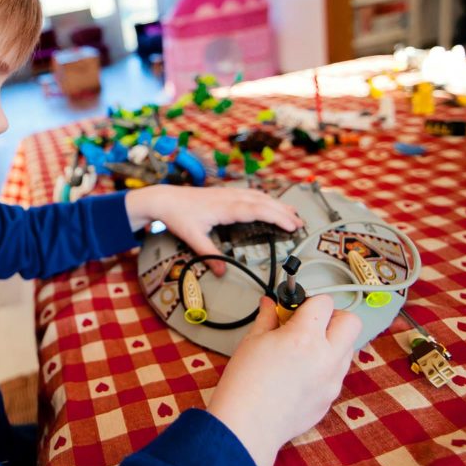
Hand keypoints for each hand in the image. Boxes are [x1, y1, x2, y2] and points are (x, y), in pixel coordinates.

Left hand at [124, 184, 303, 274]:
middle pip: (262, 202)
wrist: (164, 198)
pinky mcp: (225, 193)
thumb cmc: (178, 216)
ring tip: (293, 213)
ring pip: (258, 195)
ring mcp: (228, 193)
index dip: (276, 216)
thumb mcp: (192, 238)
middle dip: (283, 211)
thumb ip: (209, 255)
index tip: (291, 224)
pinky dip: (265, 199)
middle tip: (300, 223)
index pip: (256, 210)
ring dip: (276, 204)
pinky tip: (271, 203)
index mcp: (224, 208)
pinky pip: (251, 193)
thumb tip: (223, 273)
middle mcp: (229, 197)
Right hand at [207, 296, 360, 465]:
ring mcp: (332, 380)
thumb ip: (267, 318)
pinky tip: (302, 372)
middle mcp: (326, 357)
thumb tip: (270, 305)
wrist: (248, 425)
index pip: (324, 302)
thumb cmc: (245, 384)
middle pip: (351, 322)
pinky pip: (338, 373)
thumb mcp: (252, 341)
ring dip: (332, 342)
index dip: (309, 301)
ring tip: (304, 349)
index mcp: (304, 337)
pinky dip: (326, 366)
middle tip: (311, 323)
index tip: (296, 308)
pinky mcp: (330, 398)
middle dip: (333, 317)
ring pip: (348, 349)